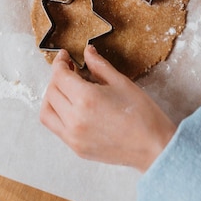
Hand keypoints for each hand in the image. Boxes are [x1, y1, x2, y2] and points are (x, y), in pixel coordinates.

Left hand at [40, 45, 176, 171]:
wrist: (153, 147)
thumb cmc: (142, 113)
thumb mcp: (121, 82)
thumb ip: (99, 65)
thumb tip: (87, 51)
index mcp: (86, 99)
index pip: (59, 76)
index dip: (60, 62)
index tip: (66, 56)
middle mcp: (74, 119)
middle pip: (51, 91)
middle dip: (57, 76)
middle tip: (69, 69)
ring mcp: (73, 137)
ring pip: (47, 112)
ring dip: (51, 96)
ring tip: (66, 88)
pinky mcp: (76, 148)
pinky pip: (56, 127)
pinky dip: (57, 113)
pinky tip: (71, 106)